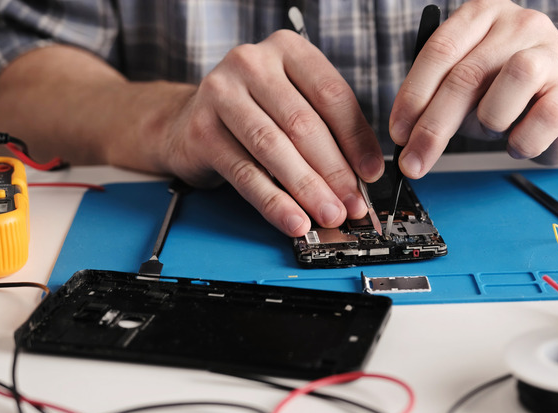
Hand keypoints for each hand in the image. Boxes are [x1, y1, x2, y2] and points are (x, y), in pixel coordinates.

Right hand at [159, 30, 383, 236]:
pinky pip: (245, 173)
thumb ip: (328, 128)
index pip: (331, 95)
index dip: (356, 139)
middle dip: (334, 171)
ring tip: (328, 214)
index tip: (371, 174)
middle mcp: (251, 62)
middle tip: (353, 204)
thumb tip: (364, 175)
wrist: (187, 120)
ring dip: (307, 188)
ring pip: (274, 148)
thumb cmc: (254, 112)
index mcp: (287, 48)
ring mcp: (221, 93)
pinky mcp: (201, 130)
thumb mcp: (294, 104)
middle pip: (303, 123)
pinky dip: (273, 202)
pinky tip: (293, 220)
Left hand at [389, 0, 557, 177]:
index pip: (438, 51)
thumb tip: (404, 134)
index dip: (412, 96)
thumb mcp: (465, 89)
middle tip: (413, 162)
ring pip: (508, 87)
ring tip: (494, 127)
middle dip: (432, 128)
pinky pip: (541, 119)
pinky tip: (518, 140)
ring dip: (489, 121)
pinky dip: (521, 141)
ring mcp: (551, 52)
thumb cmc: (505, 96)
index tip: (397, 133)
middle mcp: (519, 24)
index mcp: (482, 15)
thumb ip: (435, 98)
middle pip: (465, 76)